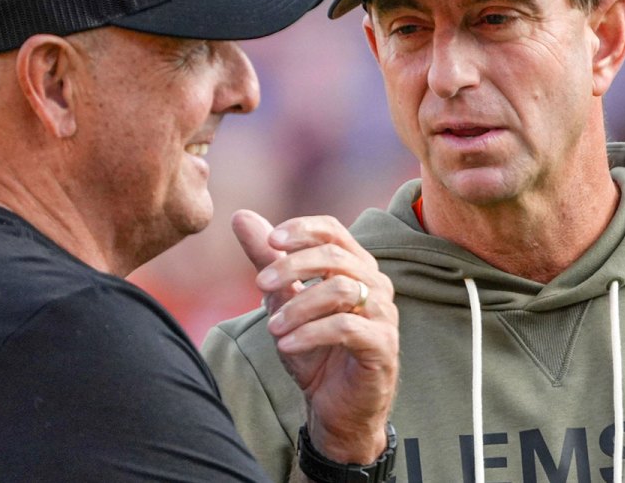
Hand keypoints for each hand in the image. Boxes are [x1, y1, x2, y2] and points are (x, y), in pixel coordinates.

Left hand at [231, 209, 398, 464]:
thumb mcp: (283, 301)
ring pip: (340, 289)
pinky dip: (309, 333)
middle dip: (292, 266)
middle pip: (335, 256)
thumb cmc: (314, 351)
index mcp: (355, 266)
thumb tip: (241, 217)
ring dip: (298, 306)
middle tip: (259, 283)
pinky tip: (286, 345)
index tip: (270, 241)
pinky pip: (346, 327)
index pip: (334, 230)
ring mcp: (383, 314)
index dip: (303, 229)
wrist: (335, 407)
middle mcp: (375, 283)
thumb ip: (267, 261)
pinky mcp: (383, 346)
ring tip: (272, 327)